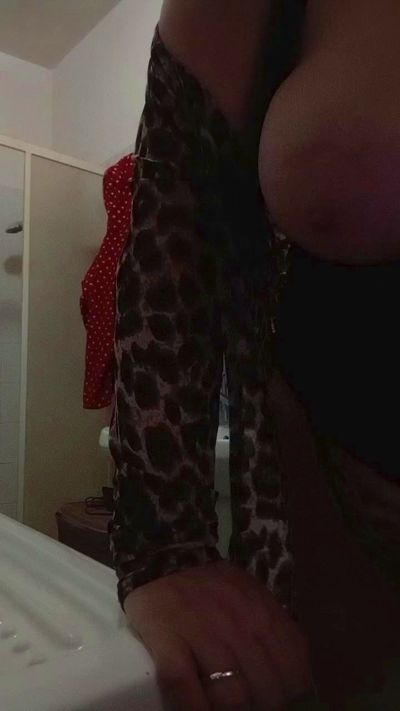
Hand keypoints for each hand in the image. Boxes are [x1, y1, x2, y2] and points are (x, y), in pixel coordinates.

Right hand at [125, 560, 311, 709]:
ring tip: (220, 706)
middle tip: (247, 704)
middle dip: (260, 706)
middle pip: (267, 692)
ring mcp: (204, 633)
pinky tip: (196, 709)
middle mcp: (241, 625)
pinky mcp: (169, 641)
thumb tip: (293, 676)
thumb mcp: (252, 597)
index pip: (295, 672)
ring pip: (232, 698)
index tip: (273, 697)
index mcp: (266, 615)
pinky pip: (186, 690)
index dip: (289, 694)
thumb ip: (272, 628)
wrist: (164, 558)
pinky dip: (195, 709)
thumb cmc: (212, 587)